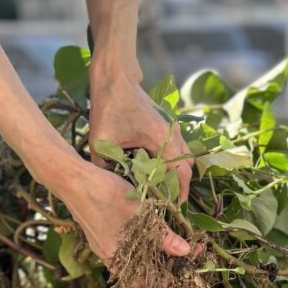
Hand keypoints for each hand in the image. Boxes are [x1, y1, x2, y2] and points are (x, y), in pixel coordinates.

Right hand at [40, 155, 190, 266]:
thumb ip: (162, 236)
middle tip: (185, 250)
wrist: (72, 179)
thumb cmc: (106, 194)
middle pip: (141, 273)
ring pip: (133, 260)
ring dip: (152, 254)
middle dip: (163, 264)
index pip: (146, 284)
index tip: (185, 264)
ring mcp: (103, 247)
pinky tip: (150, 232)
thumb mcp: (140, 213)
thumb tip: (185, 252)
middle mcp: (109, 258)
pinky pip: (124, 248)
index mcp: (117, 259)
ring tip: (171, 242)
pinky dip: (139, 245)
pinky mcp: (100, 236)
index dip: (166, 278)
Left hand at [88, 78, 193, 201]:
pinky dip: (173, 163)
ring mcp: (173, 128)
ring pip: (184, 158)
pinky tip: (158, 173)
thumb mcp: (100, 140)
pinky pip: (178, 149)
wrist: (116, 78)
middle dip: (180, 187)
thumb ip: (104, 166)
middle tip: (169, 205)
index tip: (173, 209)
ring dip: (177, 174)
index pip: (179, 172)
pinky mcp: (168, 126)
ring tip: (165, 192)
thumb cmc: (108, 107)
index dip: (179, 192)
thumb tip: (106, 188)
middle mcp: (172, 134)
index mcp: (160, 138)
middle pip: (186, 167)